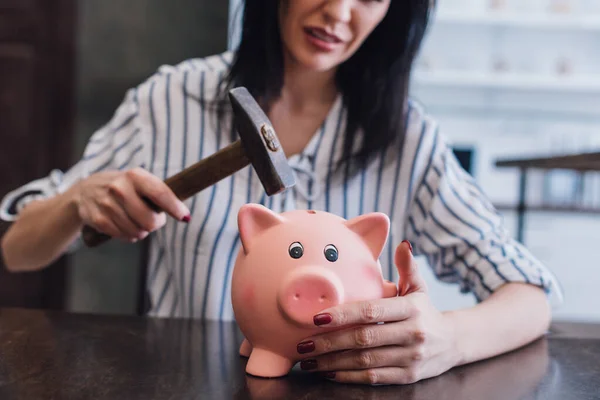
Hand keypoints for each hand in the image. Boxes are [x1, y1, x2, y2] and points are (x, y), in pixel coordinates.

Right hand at [72, 167, 189, 241]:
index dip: (174, 207)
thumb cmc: (123, 188)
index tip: (185, 217)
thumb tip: (183, 214)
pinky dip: (129, 235)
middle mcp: (119, 188)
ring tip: (135, 220)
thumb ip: (158, 193)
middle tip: (153, 220)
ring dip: (141, 231)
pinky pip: (125, 237)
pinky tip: (123, 225)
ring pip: (138, 232)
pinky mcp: (98, 219)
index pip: (160, 193)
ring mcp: (107, 204)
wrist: (85, 190)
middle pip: (149, 220)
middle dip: (155, 224)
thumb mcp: (139, 181)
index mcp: (135, 176)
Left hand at [295, 241, 459, 384]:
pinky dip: (348, 377)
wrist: (454, 343)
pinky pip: (373, 378)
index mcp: (411, 309)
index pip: (372, 311)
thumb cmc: (426, 311)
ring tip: (309, 360)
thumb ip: (408, 267)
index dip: (343, 315)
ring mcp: (411, 358)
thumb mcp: (420, 288)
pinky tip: (329, 373)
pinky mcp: (408, 377)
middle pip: (363, 339)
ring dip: (333, 362)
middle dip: (329, 342)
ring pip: (365, 361)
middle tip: (304, 343)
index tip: (318, 316)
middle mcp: (412, 334)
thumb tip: (402, 244)